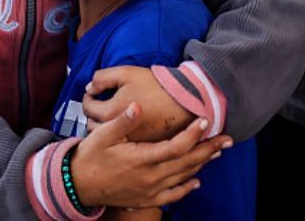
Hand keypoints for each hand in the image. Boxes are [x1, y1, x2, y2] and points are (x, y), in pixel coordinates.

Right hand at [72, 102, 232, 207]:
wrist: (77, 185)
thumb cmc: (89, 156)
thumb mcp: (102, 135)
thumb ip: (122, 121)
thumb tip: (136, 105)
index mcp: (142, 159)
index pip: (176, 146)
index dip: (193, 133)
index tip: (205, 121)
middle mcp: (151, 177)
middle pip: (188, 162)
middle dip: (209, 149)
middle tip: (227, 139)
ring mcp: (150, 190)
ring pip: (184, 177)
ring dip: (202, 164)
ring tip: (216, 152)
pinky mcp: (146, 199)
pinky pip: (173, 195)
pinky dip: (187, 187)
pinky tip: (196, 181)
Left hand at [83, 66, 193, 141]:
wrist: (187, 99)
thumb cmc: (156, 84)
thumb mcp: (125, 73)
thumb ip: (101, 78)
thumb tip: (90, 87)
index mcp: (111, 112)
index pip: (87, 107)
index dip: (88, 96)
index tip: (94, 92)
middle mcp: (118, 131)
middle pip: (93, 125)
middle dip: (93, 113)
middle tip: (98, 104)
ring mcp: (131, 141)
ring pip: (108, 136)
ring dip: (104, 126)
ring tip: (110, 115)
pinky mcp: (144, 146)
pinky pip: (124, 142)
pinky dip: (121, 135)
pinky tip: (125, 124)